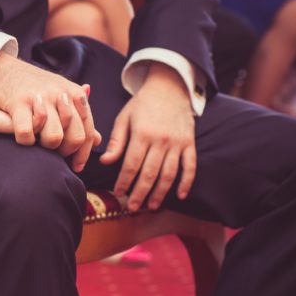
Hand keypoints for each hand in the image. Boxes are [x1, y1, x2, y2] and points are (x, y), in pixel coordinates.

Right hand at [0, 52, 100, 171]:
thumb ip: (79, 116)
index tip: (76, 166)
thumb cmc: (32, 86)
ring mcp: (40, 98)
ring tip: (37, 141)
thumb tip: (99, 139)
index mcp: (74, 94)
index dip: (84, 153)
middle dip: (65, 151)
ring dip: (44, 146)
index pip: (88, 131)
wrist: (1, 67)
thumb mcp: (61, 95)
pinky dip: (25, 141)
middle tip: (53, 152)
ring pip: (54, 138)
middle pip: (75, 137)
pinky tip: (22, 136)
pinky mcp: (18, 103)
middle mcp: (61, 95)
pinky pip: (27, 134)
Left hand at [99, 64, 195, 210]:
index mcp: (142, 134)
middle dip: (140, 193)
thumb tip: (105, 162)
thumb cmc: (142, 104)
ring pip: (169, 174)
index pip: (131, 164)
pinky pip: (190, 166)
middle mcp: (161, 140)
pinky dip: (186, 182)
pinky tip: (180, 196)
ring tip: (151, 206)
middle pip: (150, 173)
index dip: (124, 181)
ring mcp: (177, 143)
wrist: (169, 88)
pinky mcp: (189, 143)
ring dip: (160, 192)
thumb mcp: (124, 119)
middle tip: (132, 207)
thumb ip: (116, 141)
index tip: (118, 192)